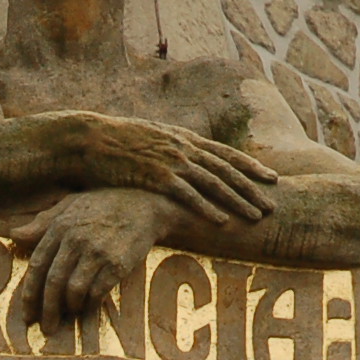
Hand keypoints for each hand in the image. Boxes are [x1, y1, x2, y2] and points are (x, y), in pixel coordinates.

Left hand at [10, 190, 170, 330]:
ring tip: (71, 313)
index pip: (37, 265)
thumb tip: (14, 235)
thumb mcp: (70, 205)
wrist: (145, 204)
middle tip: (47, 329)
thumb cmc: (104, 204)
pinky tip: (90, 307)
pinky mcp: (117, 264)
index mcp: (60, 226)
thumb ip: (42, 222)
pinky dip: (91, 303)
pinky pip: (98, 292)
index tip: (27, 314)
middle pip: (53, 282)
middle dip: (47, 310)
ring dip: (70, 307)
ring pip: (74, 290)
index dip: (30, 293)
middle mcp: (76, 240)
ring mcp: (97, 252)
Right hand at [53, 112, 277, 226]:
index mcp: (182, 137)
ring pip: (214, 183)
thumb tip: (175, 166)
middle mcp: (182, 146)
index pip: (224, 153)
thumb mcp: (146, 142)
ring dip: (238, 200)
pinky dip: (207, 209)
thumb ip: (165, 153)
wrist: (85, 138)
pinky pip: (187, 195)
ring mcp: (170, 160)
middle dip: (253, 187)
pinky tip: (223, 222)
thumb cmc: (110, 144)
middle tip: (275, 203)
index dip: (250, 166)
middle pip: (227, 169)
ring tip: (257, 216)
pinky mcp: (154, 176)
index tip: (271, 177)